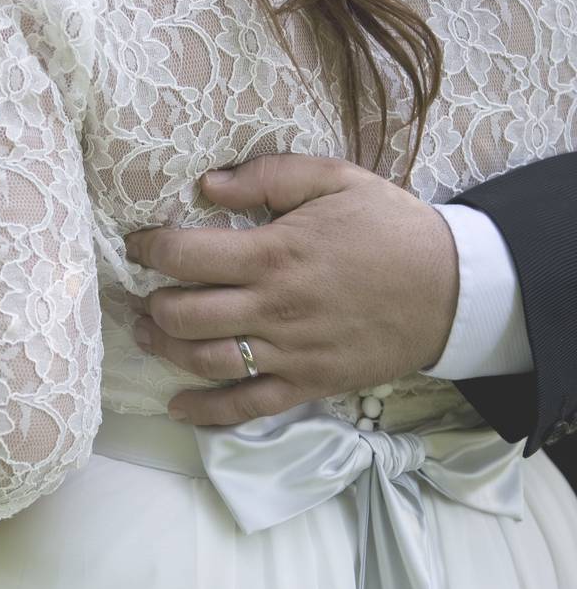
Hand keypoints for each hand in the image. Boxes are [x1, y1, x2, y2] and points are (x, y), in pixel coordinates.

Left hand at [125, 154, 458, 424]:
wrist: (452, 290)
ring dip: (166, 350)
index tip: (137, 245)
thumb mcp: (336, 180)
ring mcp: (288, 352)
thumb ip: (270, 176)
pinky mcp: (307, 384)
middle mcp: (273, 307)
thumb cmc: (391, 229)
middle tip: (141, 294)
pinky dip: (207, 412)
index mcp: (274, 254)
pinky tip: (178, 407)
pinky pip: (248, 406)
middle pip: (185, 315)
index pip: (186, 256)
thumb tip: (207, 184)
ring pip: (206, 361)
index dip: (149, 249)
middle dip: (152, 304)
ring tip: (147, 335)